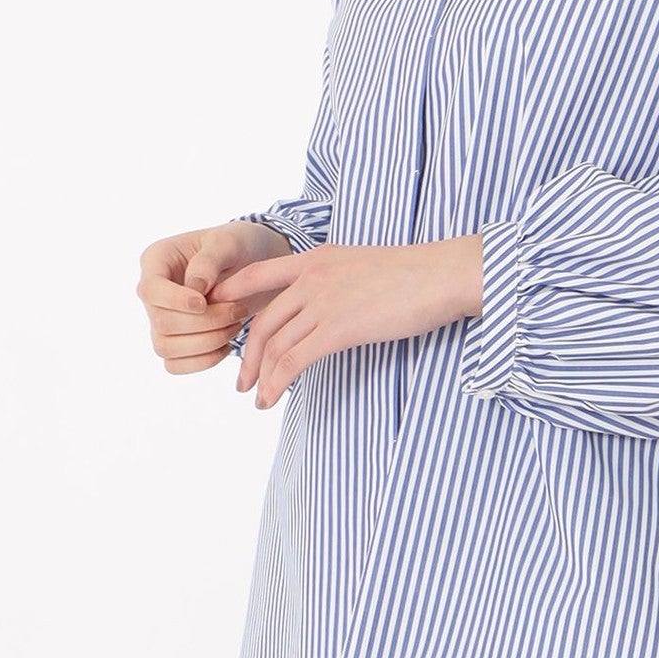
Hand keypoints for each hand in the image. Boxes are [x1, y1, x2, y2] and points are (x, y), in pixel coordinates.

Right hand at [136, 221, 291, 374]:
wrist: (257, 264)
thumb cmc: (240, 246)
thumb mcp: (230, 241)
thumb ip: (210, 260)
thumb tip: (194, 289)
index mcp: (157, 260)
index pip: (150, 289)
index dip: (174, 301)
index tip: (204, 302)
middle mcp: (154, 293)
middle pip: (161, 323)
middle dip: (205, 322)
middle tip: (238, 310)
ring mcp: (161, 319)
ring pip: (165, 348)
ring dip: (206, 343)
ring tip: (235, 325)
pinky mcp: (175, 341)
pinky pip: (175, 365)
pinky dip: (203, 361)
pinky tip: (227, 344)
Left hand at [210, 235, 482, 408]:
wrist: (441, 274)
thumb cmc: (416, 274)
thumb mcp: (365, 265)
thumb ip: (338, 280)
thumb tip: (333, 305)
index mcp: (317, 258)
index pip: (259, 273)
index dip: (233, 294)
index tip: (217, 314)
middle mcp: (312, 278)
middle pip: (262, 320)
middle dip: (247, 355)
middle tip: (243, 380)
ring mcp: (323, 302)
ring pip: (274, 344)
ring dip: (261, 376)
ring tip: (258, 399)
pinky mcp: (338, 328)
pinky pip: (294, 360)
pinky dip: (277, 383)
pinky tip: (273, 399)